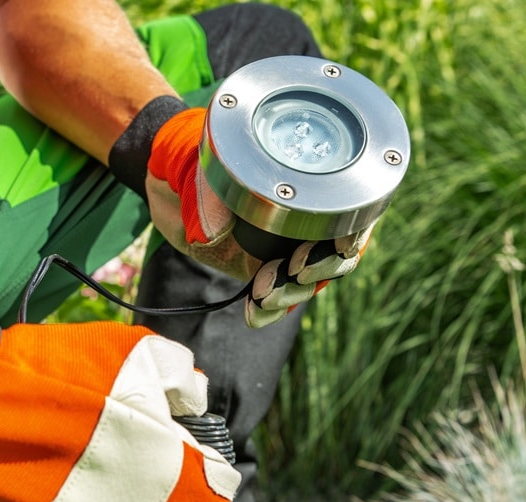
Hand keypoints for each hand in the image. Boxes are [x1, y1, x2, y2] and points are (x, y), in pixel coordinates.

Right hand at [0, 292, 239, 501]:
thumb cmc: (55, 378)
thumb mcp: (135, 351)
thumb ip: (182, 377)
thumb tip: (192, 397)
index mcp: (172, 480)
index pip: (219, 491)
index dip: (206, 462)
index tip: (188, 446)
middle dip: (170, 492)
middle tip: (143, 455)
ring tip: (98, 468)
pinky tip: (63, 485)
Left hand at [144, 106, 373, 327]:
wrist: (171, 185)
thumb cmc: (195, 162)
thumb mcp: (203, 173)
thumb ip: (212, 199)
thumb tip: (214, 234)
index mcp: (306, 185)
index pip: (353, 212)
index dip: (355, 232)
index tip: (340, 245)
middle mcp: (304, 218)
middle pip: (338, 254)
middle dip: (321, 270)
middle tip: (294, 271)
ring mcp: (285, 248)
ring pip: (309, 281)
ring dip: (291, 294)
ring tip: (263, 297)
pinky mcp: (263, 271)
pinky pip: (277, 298)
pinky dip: (269, 311)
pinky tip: (254, 314)